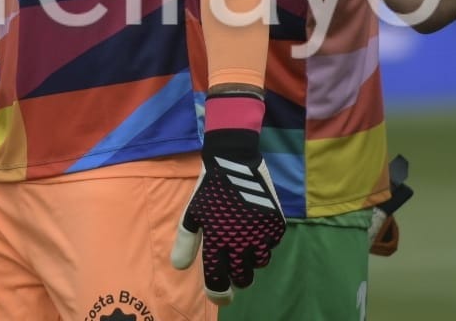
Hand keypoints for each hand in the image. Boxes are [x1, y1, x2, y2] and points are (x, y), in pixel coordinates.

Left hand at [171, 93, 284, 303]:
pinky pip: (272, 244)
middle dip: (238, 277)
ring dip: (252, 260)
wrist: (235, 159)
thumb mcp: (192, 213)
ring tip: (244, 246)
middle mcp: (241, 241)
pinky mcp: (275, 223)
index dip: (219, 294)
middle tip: (233, 268)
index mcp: (217, 240)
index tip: (221, 297)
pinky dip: (264, 242)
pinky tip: (255, 230)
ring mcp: (261, 232)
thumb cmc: (209, 188)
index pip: (219, 280)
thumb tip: (180, 267)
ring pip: (260, 263)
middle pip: (244, 278)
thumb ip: (186, 242)